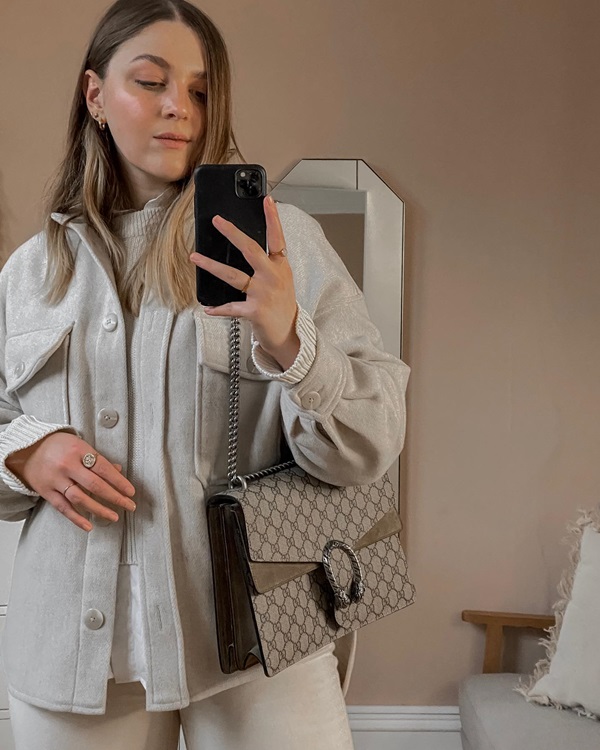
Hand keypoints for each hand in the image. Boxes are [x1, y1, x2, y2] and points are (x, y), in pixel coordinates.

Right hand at [5, 432, 135, 531]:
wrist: (26, 449)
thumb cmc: (58, 446)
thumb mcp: (79, 445)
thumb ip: (98, 459)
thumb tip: (119, 471)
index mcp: (79, 450)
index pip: (104, 469)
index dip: (119, 482)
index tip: (131, 492)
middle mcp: (67, 465)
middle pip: (95, 485)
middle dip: (115, 497)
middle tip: (130, 506)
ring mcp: (56, 480)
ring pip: (80, 498)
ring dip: (99, 509)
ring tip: (114, 516)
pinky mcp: (46, 491)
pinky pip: (63, 508)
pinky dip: (76, 518)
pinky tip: (89, 526)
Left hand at [189, 195, 299, 369]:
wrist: (289, 333)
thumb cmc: (281, 305)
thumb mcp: (280, 280)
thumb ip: (266, 264)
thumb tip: (242, 247)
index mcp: (280, 266)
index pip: (277, 238)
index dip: (273, 218)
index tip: (267, 199)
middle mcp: (273, 277)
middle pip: (251, 250)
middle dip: (232, 233)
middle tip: (217, 221)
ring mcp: (264, 294)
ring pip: (233, 275)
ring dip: (211, 265)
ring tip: (194, 257)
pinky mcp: (254, 311)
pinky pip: (231, 307)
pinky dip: (218, 308)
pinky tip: (207, 308)